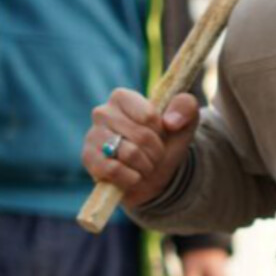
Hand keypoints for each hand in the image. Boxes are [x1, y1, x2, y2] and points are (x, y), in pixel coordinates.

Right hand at [81, 89, 199, 205]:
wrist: (154, 175)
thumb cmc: (165, 144)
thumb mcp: (184, 123)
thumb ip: (186, 107)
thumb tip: (171, 122)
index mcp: (122, 97)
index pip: (149, 116)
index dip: (161, 132)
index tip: (160, 134)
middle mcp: (102, 112)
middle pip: (141, 136)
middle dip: (156, 152)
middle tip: (153, 155)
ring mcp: (92, 136)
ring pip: (129, 154)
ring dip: (146, 166)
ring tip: (143, 165)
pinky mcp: (88, 159)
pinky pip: (114, 170)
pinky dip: (131, 178)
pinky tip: (131, 176)